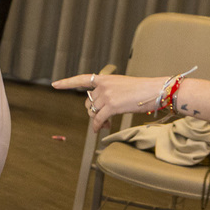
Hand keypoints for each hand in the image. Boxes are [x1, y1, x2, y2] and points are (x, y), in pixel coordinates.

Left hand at [53, 73, 167, 131]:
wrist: (154, 90)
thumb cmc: (141, 90)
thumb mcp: (120, 85)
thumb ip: (106, 93)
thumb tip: (96, 111)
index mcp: (104, 79)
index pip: (81, 79)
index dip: (67, 83)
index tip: (55, 85)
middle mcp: (103, 86)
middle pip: (89, 102)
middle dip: (92, 112)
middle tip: (100, 121)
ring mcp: (107, 95)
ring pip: (93, 111)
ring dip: (97, 120)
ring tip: (104, 125)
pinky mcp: (112, 106)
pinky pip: (99, 118)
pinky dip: (97, 125)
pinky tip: (98, 130)